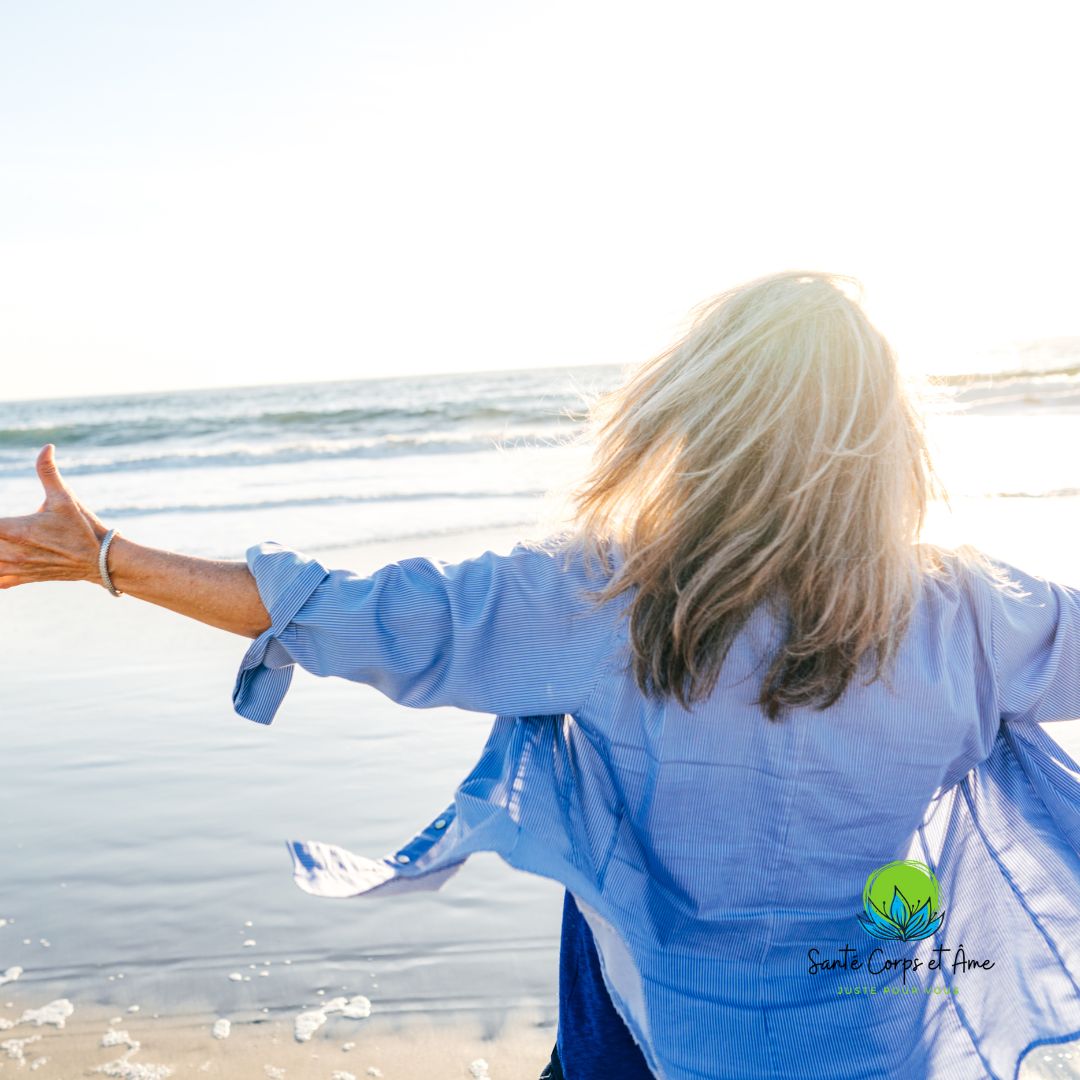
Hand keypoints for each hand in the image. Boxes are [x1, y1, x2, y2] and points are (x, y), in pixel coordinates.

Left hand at [0, 445, 107, 588]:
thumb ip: (48, 471)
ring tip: (2, 539)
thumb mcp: (65, 497)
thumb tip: (47, 447)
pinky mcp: (23, 577)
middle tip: (1, 527)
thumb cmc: (82, 527)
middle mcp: (13, 551)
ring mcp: (17, 567)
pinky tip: (3, 560)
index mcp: (16, 530)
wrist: (101, 560)